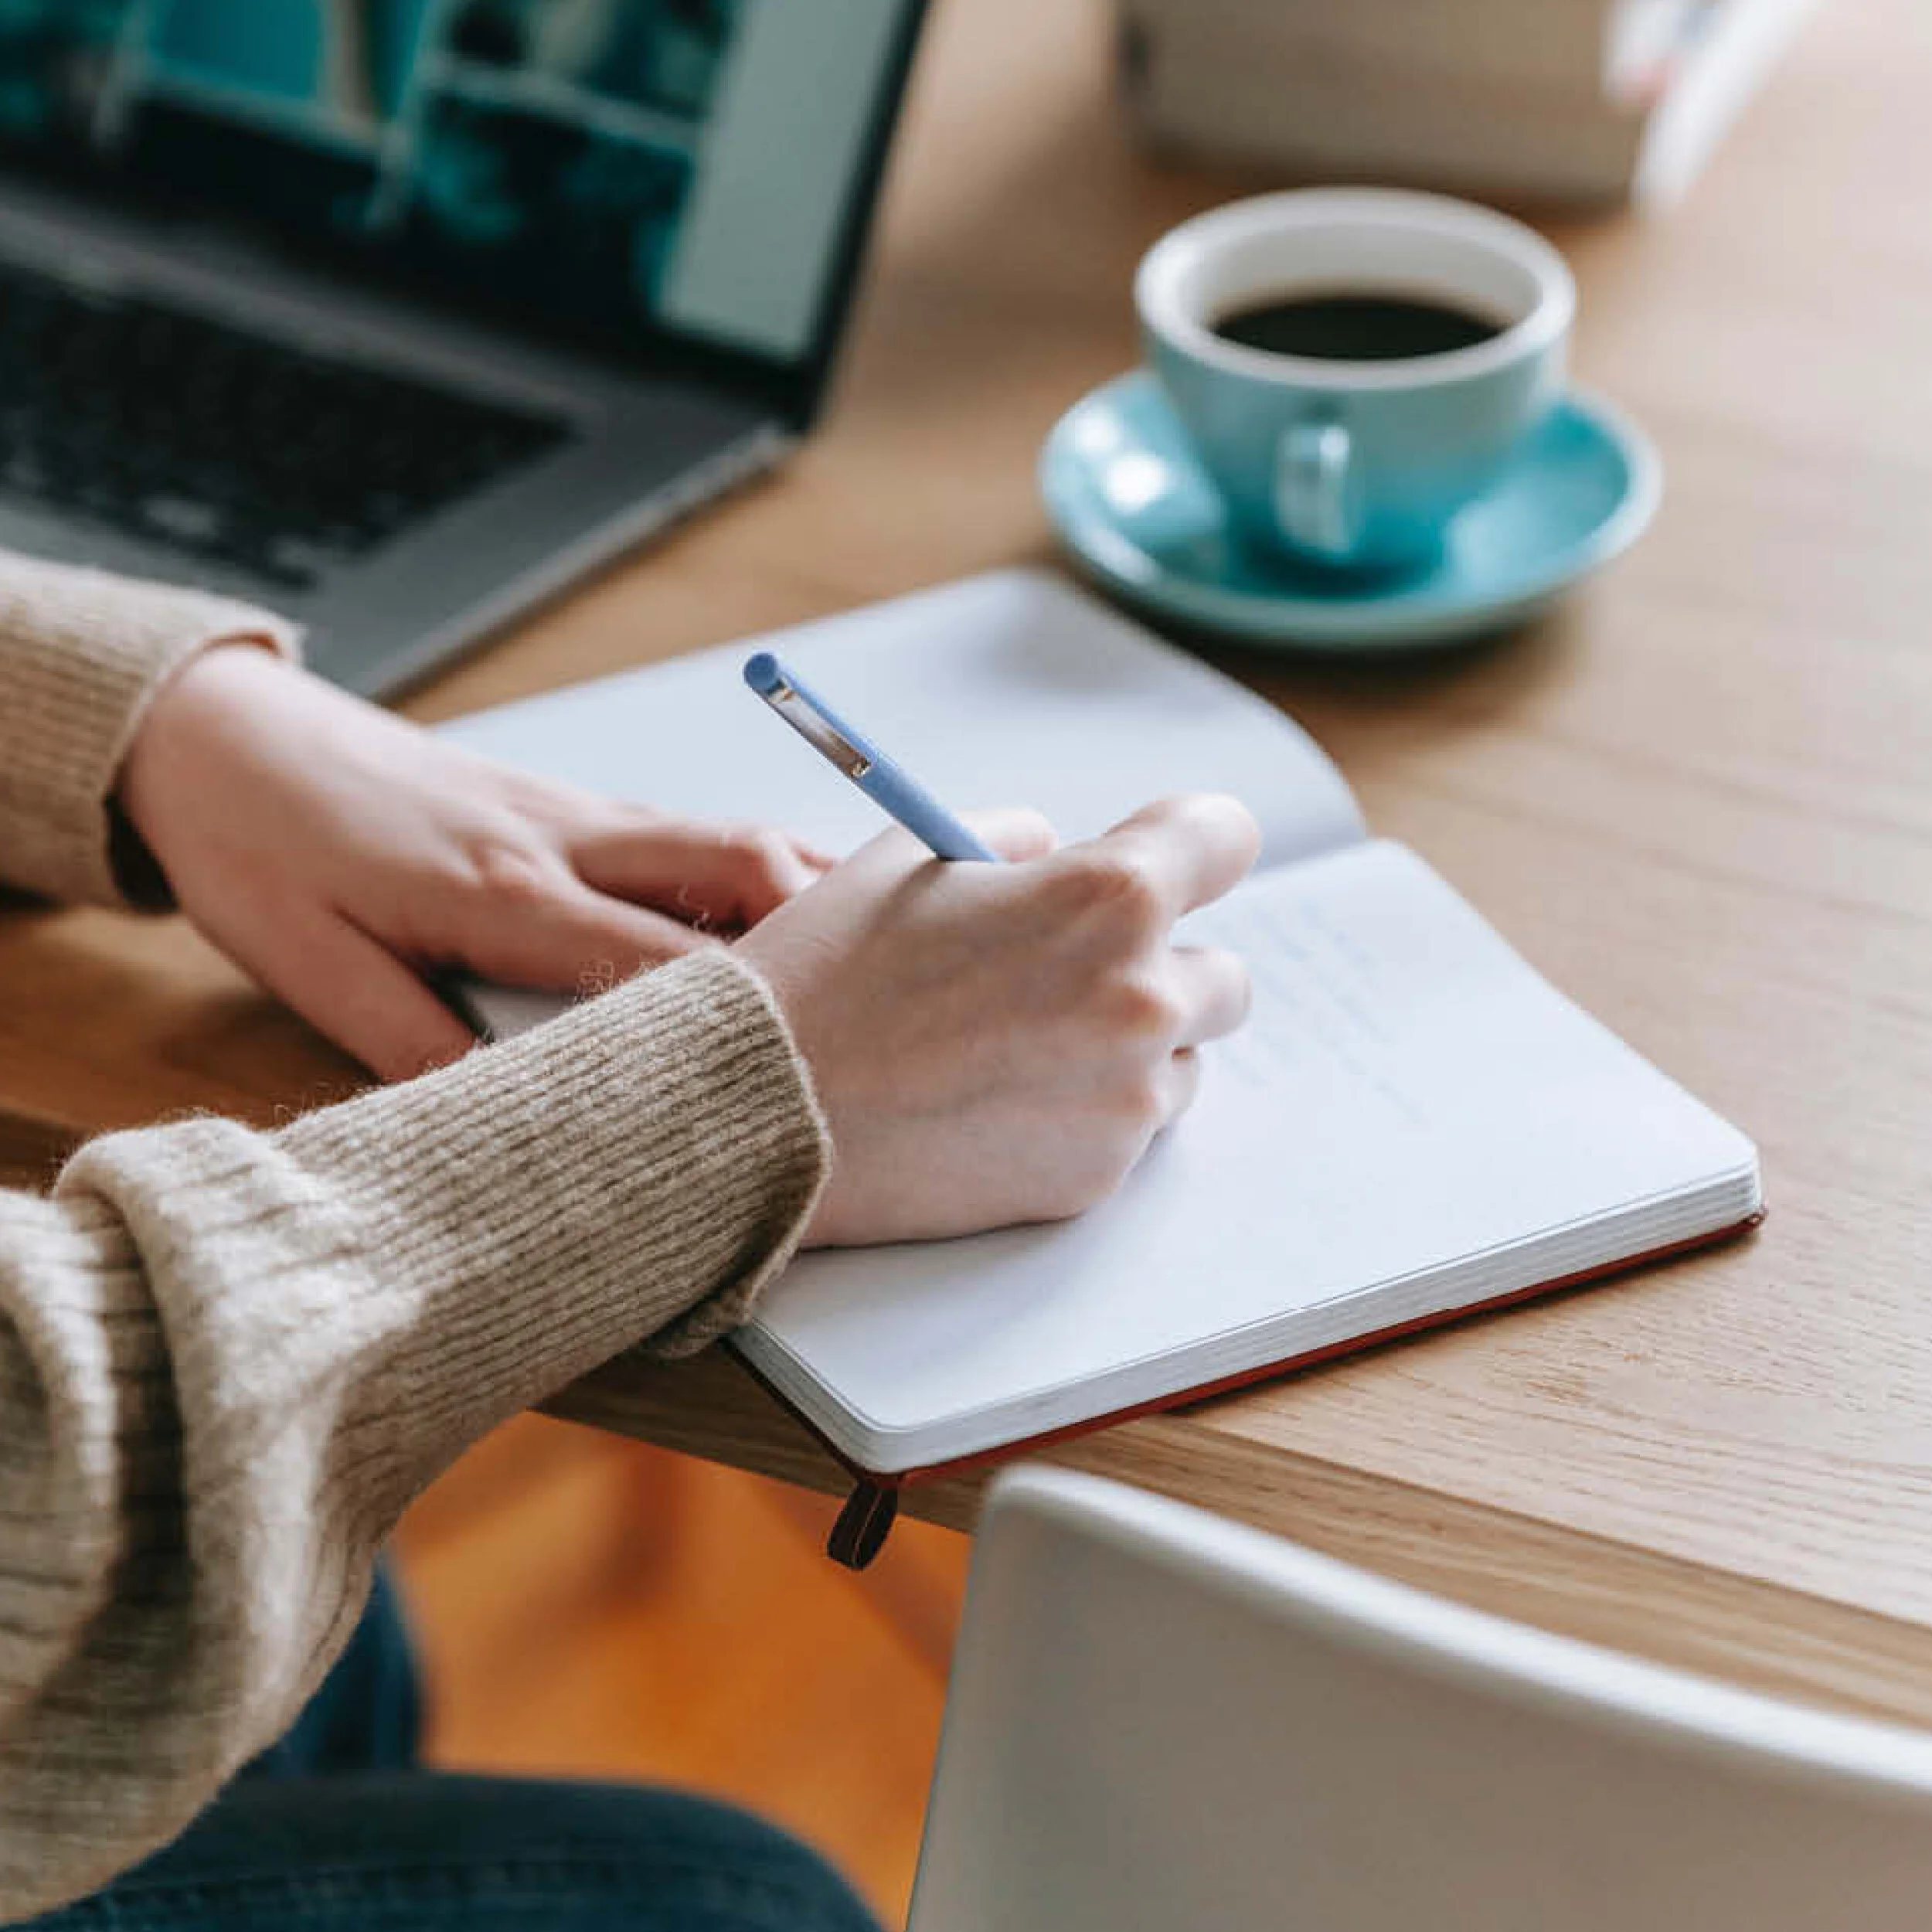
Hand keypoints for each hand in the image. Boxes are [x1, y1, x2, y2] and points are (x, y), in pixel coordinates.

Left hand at [118, 644, 828, 1080]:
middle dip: (831, 920)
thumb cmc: (265, 853)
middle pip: (737, 864)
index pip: (663, 959)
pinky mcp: (571, 802)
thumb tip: (514, 1117)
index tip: (820, 1060)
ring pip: (730, 837)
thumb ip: (417, 1044)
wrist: (231, 739)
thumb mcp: (314, 966)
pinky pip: (692, 832)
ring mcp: (576, 809)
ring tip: (885, 946)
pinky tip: (795, 900)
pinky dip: (762, 865)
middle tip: (906, 986)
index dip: (751, 1010)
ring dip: (811, 884)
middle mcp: (564, 838)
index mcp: (504, 889)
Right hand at [738, 795, 1259, 1245]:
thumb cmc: (825, 975)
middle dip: (1161, 965)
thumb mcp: (910, 855)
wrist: (763, 1116)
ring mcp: (1126, 1099)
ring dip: (1130, 1047)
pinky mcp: (1095, 1175)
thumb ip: (1010, 839)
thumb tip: (1053, 852)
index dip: (1188, 843)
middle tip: (1072, 973)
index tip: (1166, 859)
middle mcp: (1142, 1000)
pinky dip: (1083, 1112)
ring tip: (1021, 1045)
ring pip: (1181, 1062)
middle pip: (1224, 973)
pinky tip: (996, 1100)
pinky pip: (1127, 1130)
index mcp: (1108, 898)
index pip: (1223, 838)